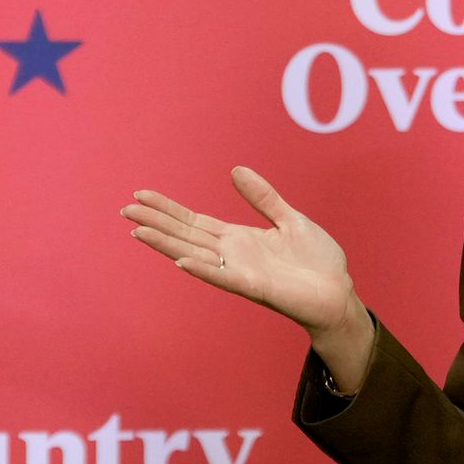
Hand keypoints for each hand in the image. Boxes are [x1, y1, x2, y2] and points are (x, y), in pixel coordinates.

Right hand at [124, 167, 375, 390]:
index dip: (168, 208)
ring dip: (167, 244)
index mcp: (239, 238)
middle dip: (156, 222)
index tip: (141, 195)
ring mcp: (241, 272)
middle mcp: (232, 255)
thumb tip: (235, 170)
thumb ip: (263, 198)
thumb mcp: (290, 219)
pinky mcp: (256, 287)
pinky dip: (203, 270)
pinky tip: (181, 261)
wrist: (339, 293)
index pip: (194, 221)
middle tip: (125, 209)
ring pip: (195, 255)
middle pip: (185, 235)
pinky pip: (224, 277)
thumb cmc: (317, 262)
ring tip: (139, 231)